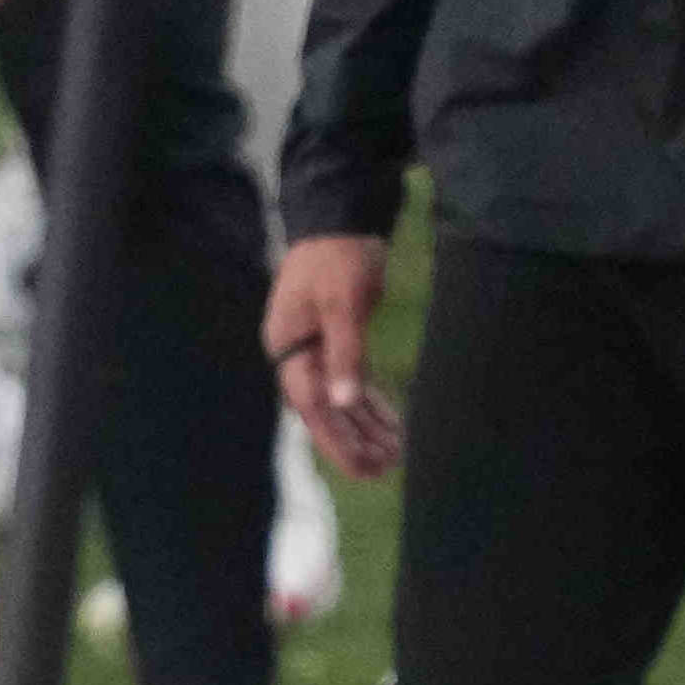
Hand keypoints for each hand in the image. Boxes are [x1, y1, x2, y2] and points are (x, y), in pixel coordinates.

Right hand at [262, 233, 404, 478]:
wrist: (340, 214)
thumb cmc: (339, 253)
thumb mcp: (344, 301)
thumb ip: (345, 352)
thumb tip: (343, 401)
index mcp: (289, 346)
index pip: (311, 406)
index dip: (338, 440)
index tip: (364, 467)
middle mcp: (297, 353)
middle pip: (324, 410)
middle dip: (354, 441)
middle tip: (387, 469)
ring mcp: (314, 348)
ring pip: (339, 399)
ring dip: (366, 427)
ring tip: (395, 454)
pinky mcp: (335, 340)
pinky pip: (350, 382)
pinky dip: (370, 404)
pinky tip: (390, 424)